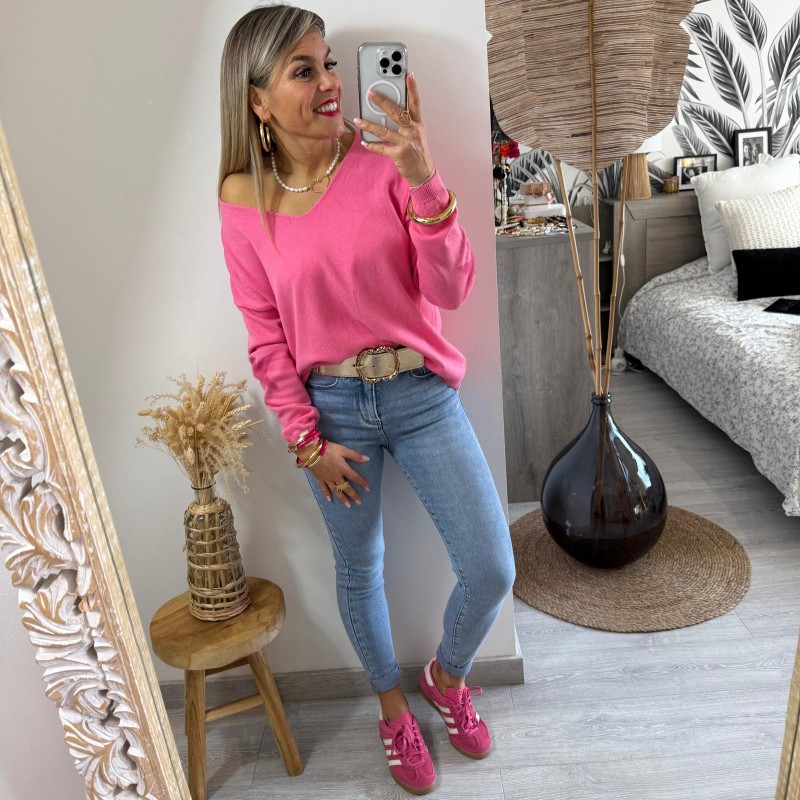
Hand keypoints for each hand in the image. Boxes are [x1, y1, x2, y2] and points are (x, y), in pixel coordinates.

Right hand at [297, 439, 370, 507]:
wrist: (311, 452)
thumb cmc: (328, 449)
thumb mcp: (343, 449)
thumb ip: (355, 455)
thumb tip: (367, 459)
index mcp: (343, 469)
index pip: (355, 477)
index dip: (362, 483)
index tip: (368, 489)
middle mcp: (336, 477)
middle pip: (346, 487)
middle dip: (353, 495)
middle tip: (359, 503)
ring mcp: (327, 479)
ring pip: (336, 491)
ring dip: (342, 498)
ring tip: (348, 505)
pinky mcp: (319, 479)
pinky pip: (324, 488)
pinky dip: (326, 494)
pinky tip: (329, 500)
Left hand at [354, 72, 434, 187]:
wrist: (423, 172)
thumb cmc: (418, 150)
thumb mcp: (417, 133)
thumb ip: (407, 121)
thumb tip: (390, 109)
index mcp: (418, 123)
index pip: (415, 102)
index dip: (413, 88)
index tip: (408, 75)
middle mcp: (412, 131)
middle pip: (396, 113)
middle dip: (382, 102)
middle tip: (370, 93)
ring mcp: (405, 143)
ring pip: (384, 131)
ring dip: (369, 125)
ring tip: (358, 119)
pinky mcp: (398, 154)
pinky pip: (381, 148)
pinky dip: (372, 145)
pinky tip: (364, 142)